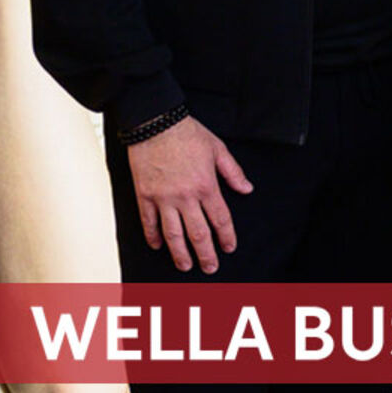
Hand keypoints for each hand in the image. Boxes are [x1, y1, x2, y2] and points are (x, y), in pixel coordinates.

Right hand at [125, 117, 252, 272]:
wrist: (155, 124)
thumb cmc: (188, 134)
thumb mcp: (218, 149)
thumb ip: (233, 173)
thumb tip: (247, 189)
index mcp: (207, 186)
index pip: (220, 219)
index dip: (226, 236)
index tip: (229, 248)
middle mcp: (185, 196)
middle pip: (197, 233)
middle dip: (205, 253)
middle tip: (210, 268)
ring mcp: (163, 198)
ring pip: (172, 234)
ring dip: (179, 253)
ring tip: (185, 266)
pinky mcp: (144, 195)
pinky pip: (148, 222)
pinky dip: (153, 236)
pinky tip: (158, 246)